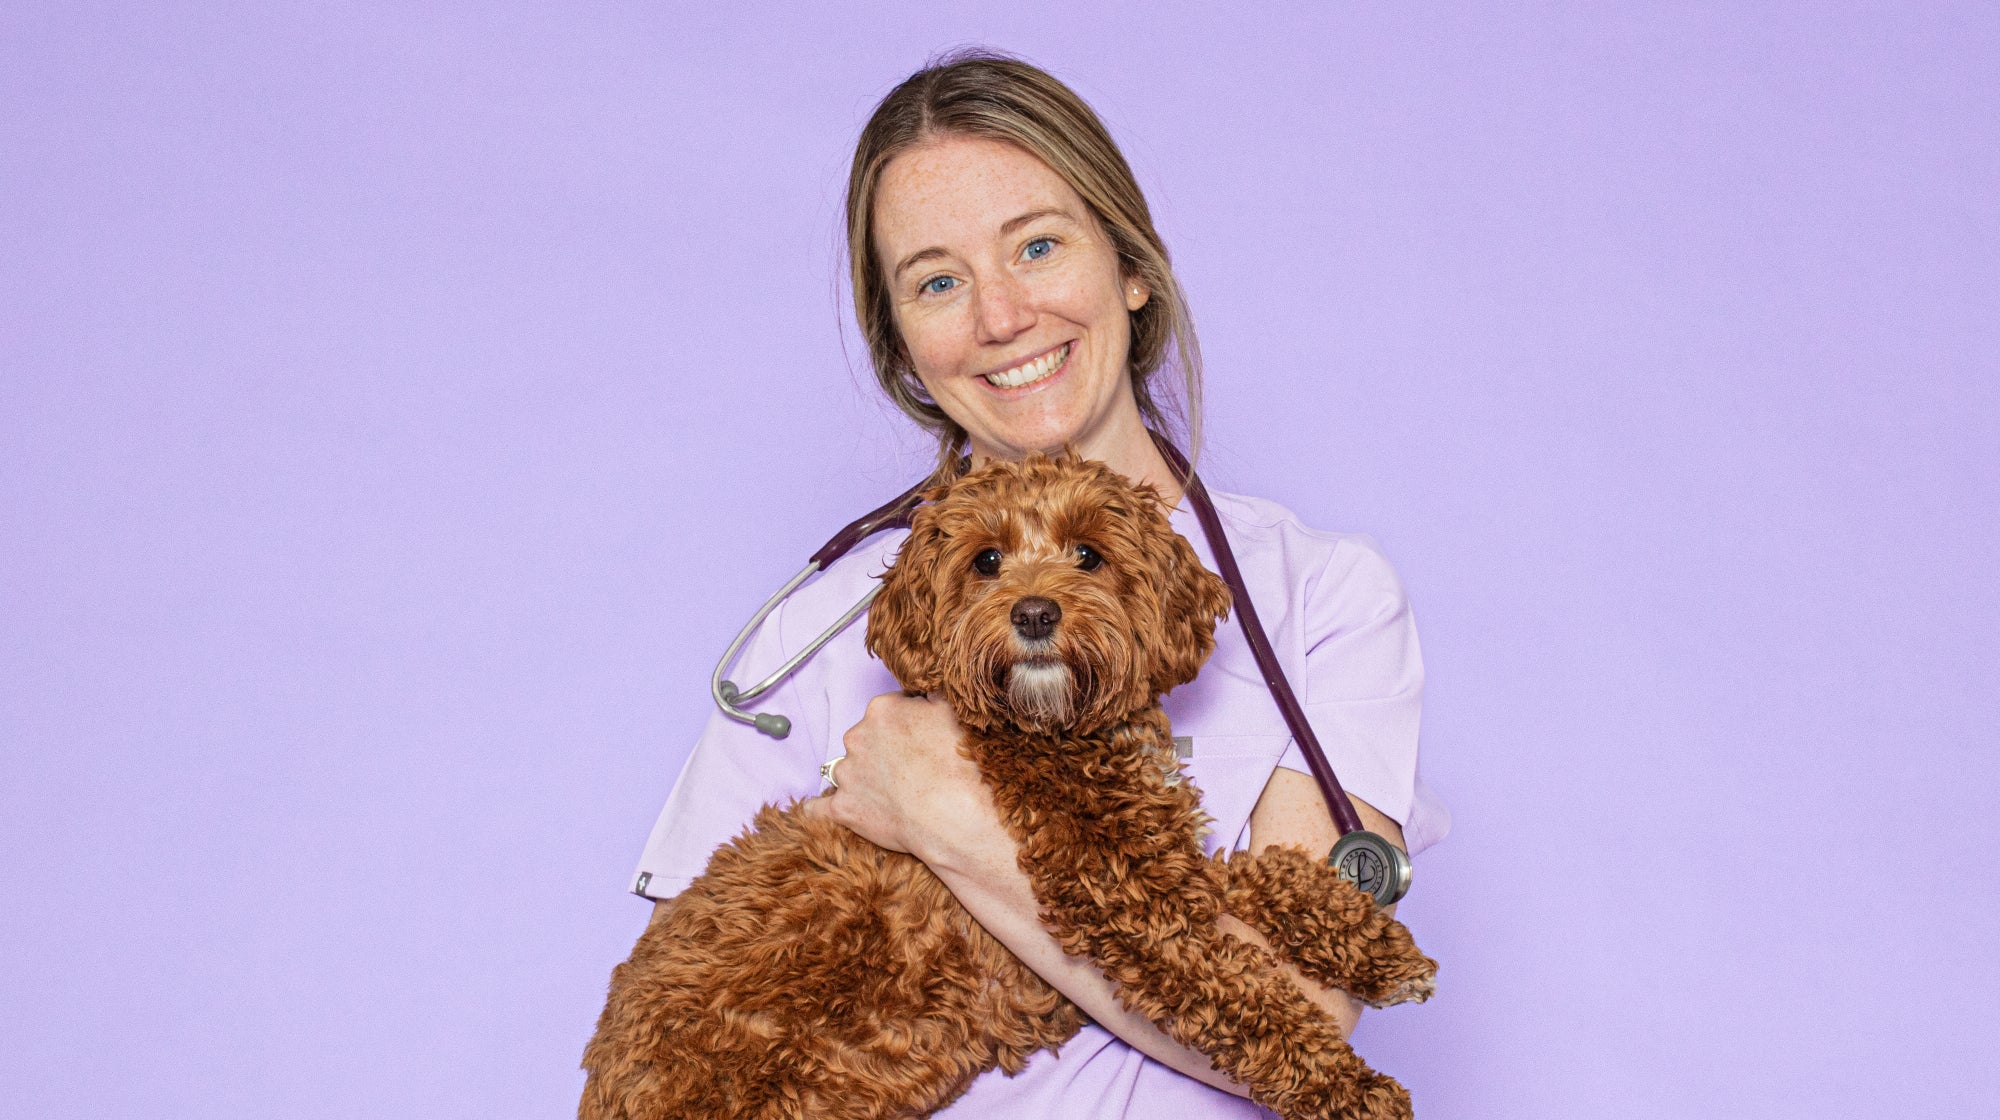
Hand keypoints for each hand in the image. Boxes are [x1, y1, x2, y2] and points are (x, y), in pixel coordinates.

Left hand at [800, 692, 991, 859]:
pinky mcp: (843, 808)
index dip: (904, 727)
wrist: (953, 814)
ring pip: (847, 770)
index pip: (887, 712)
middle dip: (882, 751)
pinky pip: (819, 807)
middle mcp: (857, 736)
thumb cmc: (958, 764)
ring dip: (862, 778)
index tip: (918, 742)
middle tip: (910, 770)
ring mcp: (847, 774)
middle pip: (865, 739)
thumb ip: (931, 695)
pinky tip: (820, 809)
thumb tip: (924, 690)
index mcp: (882, 709)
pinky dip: (820, 809)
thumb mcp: (952, 711)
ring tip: (891, 795)